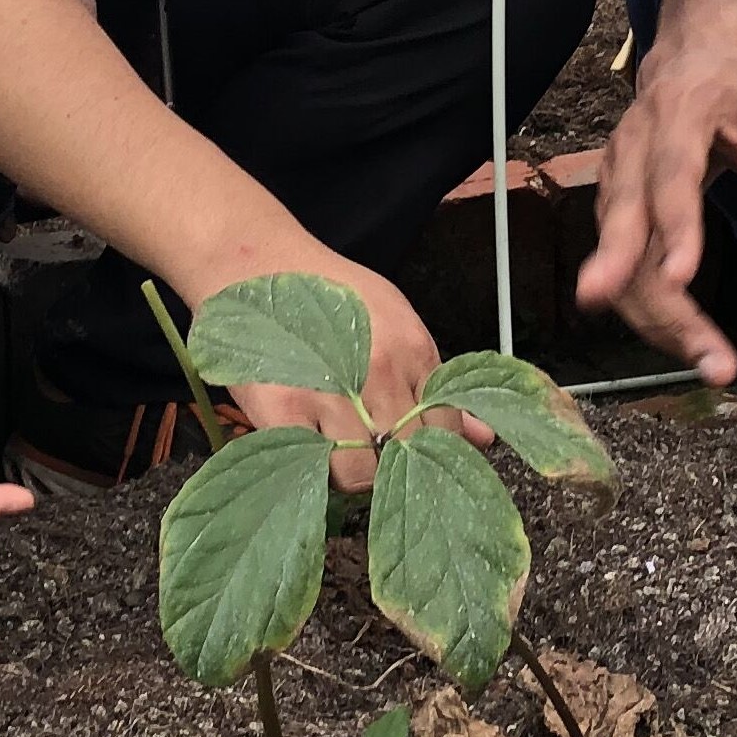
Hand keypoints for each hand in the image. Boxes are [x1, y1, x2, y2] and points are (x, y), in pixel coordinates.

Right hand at [187, 245, 480, 484]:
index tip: (409, 454)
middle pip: (405, 457)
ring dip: (348, 471)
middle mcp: (380, 372)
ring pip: (361, 475)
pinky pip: (314, 469)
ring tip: (331, 445)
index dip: (429, 452)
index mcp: (414, 349)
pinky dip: (312, 469)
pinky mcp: (281, 411)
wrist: (250, 262)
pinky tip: (304, 445)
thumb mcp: (394, 321)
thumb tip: (485, 437)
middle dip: (391, 467)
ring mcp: (331, 392)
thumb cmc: (325, 293)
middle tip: (365, 451)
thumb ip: (436, 381)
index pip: (444, 431)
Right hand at [573, 22, 736, 385]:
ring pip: (622, 258)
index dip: (673, 227)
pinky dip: (652, 309)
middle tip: (683, 347)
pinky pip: (625, 266)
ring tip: (709, 362)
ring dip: (659, 317)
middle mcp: (632, 149)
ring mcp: (616, 180)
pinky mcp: (615, 208)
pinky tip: (686, 341)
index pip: (670, 176)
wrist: (692, 58)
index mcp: (677, 115)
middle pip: (627, 226)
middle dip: (646, 290)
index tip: (681, 276)